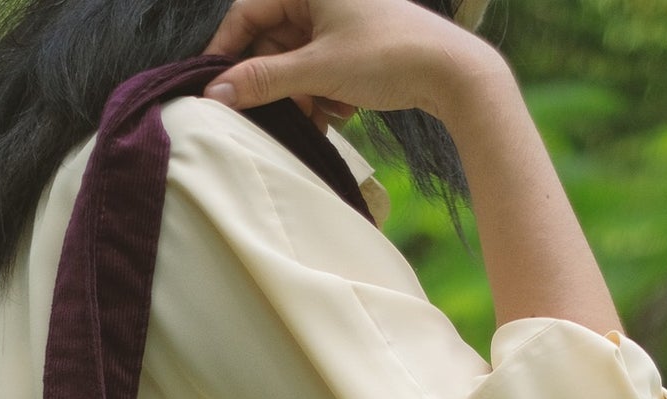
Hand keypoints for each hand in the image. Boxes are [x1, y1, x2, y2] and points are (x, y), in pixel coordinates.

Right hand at [201, 0, 504, 126]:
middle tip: (282, 115)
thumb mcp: (318, 70)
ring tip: (327, 111)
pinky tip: (343, 110)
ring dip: (304, 95)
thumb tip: (216, 93)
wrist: (450, 73)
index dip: (229, 54)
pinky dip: (323, 95)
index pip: (248, 14)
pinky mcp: (351, 45)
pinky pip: (319, 72)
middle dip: (277, 83)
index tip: (216, 92)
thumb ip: (264, 80)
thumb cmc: (387, 56)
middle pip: (271, 43)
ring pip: (295, 63)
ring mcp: (336, 20)